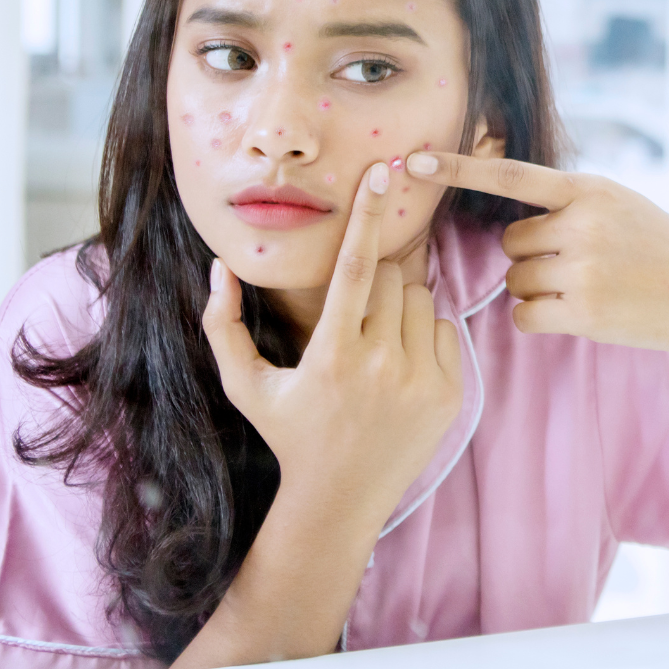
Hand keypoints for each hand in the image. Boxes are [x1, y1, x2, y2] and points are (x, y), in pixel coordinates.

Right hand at [202, 161, 463, 522]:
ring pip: (420, 299)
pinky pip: (444, 328)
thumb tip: (220, 268)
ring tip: (374, 349)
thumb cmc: (289, 434)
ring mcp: (419, 380)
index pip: (354, 266)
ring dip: (398, 309)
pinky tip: (398, 369)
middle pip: (389, 277)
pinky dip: (423, 337)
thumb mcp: (244, 384)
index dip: (367, 214)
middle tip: (354, 321)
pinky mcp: (449, 393)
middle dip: (371, 284)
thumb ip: (222, 325)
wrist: (340, 497)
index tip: (383, 171)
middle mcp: (380, 366)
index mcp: (331, 355)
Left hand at [405, 151, 668, 373]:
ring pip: (516, 280)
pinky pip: (524, 315)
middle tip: (579, 265)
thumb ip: (573, 203)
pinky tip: (577, 314)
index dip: (457, 168)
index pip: (510, 175)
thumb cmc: (664, 248)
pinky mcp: (583, 312)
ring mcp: (583, 269)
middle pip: (511, 242)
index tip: (411, 162)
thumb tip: (513, 223)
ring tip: (587, 289)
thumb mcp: (623, 204)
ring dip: (537, 290)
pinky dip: (539, 319)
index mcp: (590, 190)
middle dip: (533, 257)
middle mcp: (584, 224)